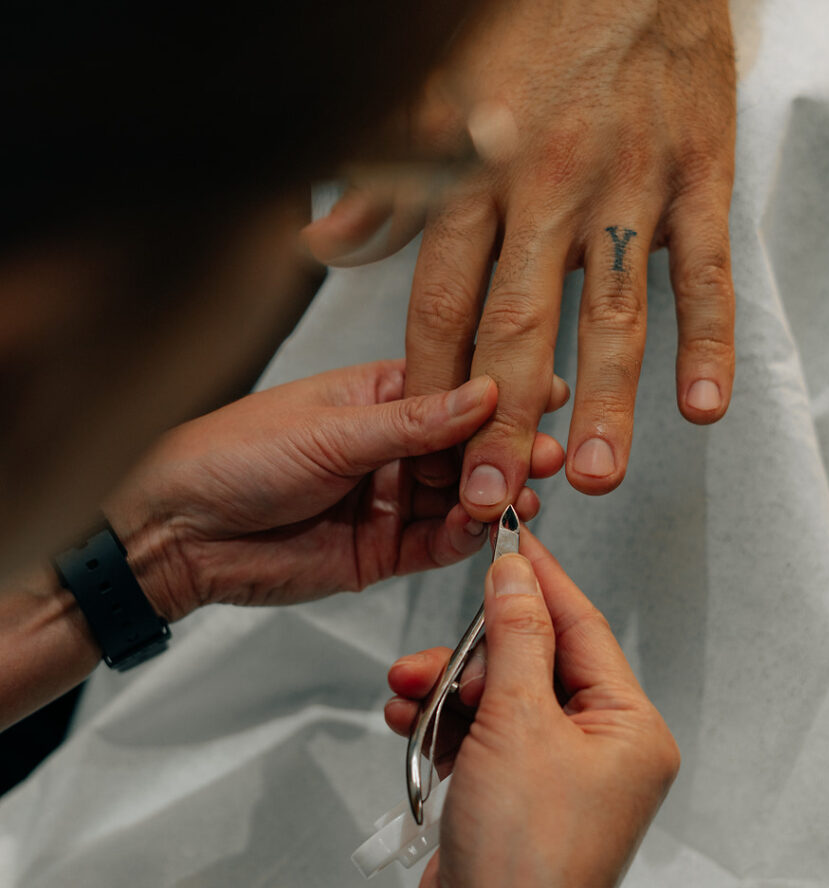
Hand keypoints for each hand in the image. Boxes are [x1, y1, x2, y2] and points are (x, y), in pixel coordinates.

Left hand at [103, 362, 566, 621]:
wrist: (177, 533)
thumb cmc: (232, 455)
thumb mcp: (331, 429)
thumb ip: (414, 422)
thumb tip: (483, 391)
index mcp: (379, 395)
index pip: (456, 387)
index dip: (500, 391)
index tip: (542, 393)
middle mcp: (394, 446)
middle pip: (469, 446)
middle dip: (507, 449)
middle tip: (542, 452)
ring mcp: (392, 498)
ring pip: (462, 496)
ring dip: (494, 495)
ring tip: (521, 492)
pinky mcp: (384, 550)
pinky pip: (438, 543)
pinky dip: (465, 537)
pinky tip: (485, 526)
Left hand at [304, 0, 748, 519]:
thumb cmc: (531, 16)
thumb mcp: (435, 80)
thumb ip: (385, 176)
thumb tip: (326, 242)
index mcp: (477, 167)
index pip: (443, 298)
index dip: (431, 381)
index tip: (424, 449)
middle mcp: (547, 184)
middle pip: (518, 321)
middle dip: (500, 418)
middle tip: (489, 497)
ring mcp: (630, 183)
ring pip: (612, 311)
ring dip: (603, 399)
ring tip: (593, 478)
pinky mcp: (701, 175)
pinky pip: (705, 271)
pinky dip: (709, 339)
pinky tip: (703, 404)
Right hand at [385, 528, 679, 887]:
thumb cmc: (526, 866)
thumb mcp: (517, 725)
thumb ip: (515, 638)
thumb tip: (516, 577)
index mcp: (628, 730)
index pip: (582, 626)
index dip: (541, 579)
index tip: (513, 540)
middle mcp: (601, 750)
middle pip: (533, 661)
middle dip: (474, 653)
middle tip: (441, 649)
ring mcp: (556, 774)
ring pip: (499, 695)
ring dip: (448, 688)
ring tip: (414, 692)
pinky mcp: (514, 793)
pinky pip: (480, 733)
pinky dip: (443, 723)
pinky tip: (414, 721)